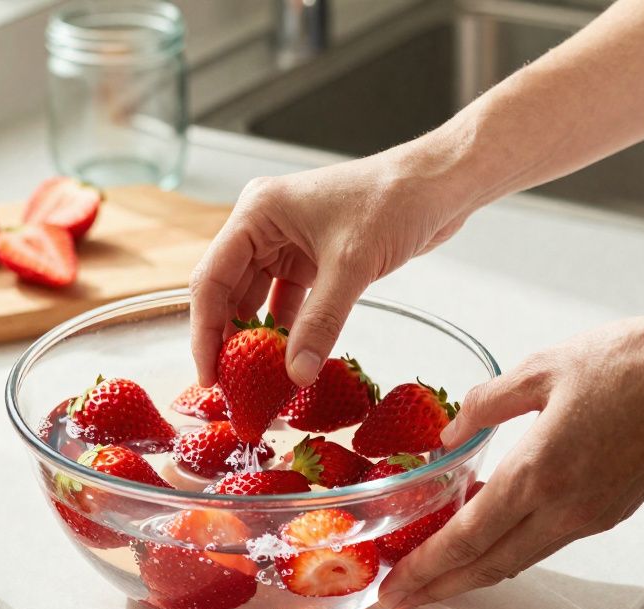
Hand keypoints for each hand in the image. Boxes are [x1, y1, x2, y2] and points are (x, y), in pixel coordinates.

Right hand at [189, 143, 477, 386]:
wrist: (439, 184)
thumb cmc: (393, 201)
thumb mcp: (351, 266)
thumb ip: (320, 323)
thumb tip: (295, 375)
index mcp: (257, 213)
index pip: (212, 279)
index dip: (205, 331)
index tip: (208, 376)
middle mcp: (264, 226)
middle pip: (228, 292)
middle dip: (229, 340)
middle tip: (228, 388)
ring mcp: (287, 242)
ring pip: (257, 299)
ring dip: (258, 338)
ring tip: (254, 382)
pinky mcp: (312, 258)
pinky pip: (288, 302)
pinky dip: (287, 330)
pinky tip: (288, 361)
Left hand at [376, 313, 643, 608]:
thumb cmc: (635, 362)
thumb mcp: (543, 367)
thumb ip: (487, 404)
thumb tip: (450, 433)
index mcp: (541, 472)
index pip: (468, 537)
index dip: (427, 567)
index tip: (395, 586)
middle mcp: (566, 507)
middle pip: (490, 564)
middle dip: (440, 586)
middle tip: (401, 599)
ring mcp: (593, 514)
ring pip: (520, 556)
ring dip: (474, 570)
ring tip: (435, 574)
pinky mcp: (613, 508)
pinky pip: (547, 539)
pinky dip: (509, 546)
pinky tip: (487, 532)